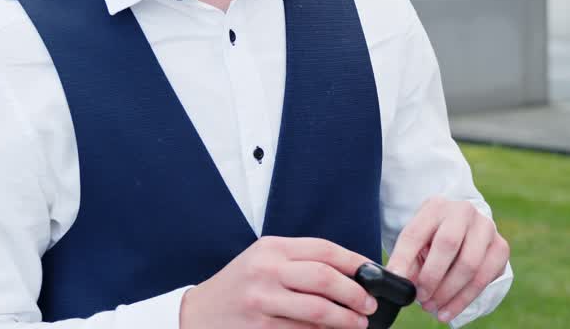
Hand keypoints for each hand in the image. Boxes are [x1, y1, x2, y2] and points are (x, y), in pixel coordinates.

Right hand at [179, 236, 377, 328]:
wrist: (197, 313)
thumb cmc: (239, 285)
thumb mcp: (263, 259)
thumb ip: (300, 261)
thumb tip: (349, 274)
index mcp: (272, 248)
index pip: (323, 250)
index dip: (355, 262)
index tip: (373, 273)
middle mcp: (266, 271)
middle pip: (324, 278)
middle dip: (355, 293)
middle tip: (369, 304)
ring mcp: (262, 301)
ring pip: (317, 311)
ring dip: (345, 320)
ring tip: (357, 323)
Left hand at [385, 196, 509, 324]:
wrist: (465, 229)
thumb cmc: (435, 238)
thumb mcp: (417, 241)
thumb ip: (407, 260)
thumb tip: (400, 282)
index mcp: (436, 207)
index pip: (416, 232)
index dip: (403, 258)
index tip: (396, 280)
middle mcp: (464, 211)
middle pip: (448, 244)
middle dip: (432, 277)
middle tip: (421, 298)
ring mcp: (486, 228)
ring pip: (470, 265)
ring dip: (449, 293)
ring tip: (433, 307)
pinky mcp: (501, 247)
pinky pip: (484, 278)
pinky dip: (464, 299)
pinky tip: (449, 310)